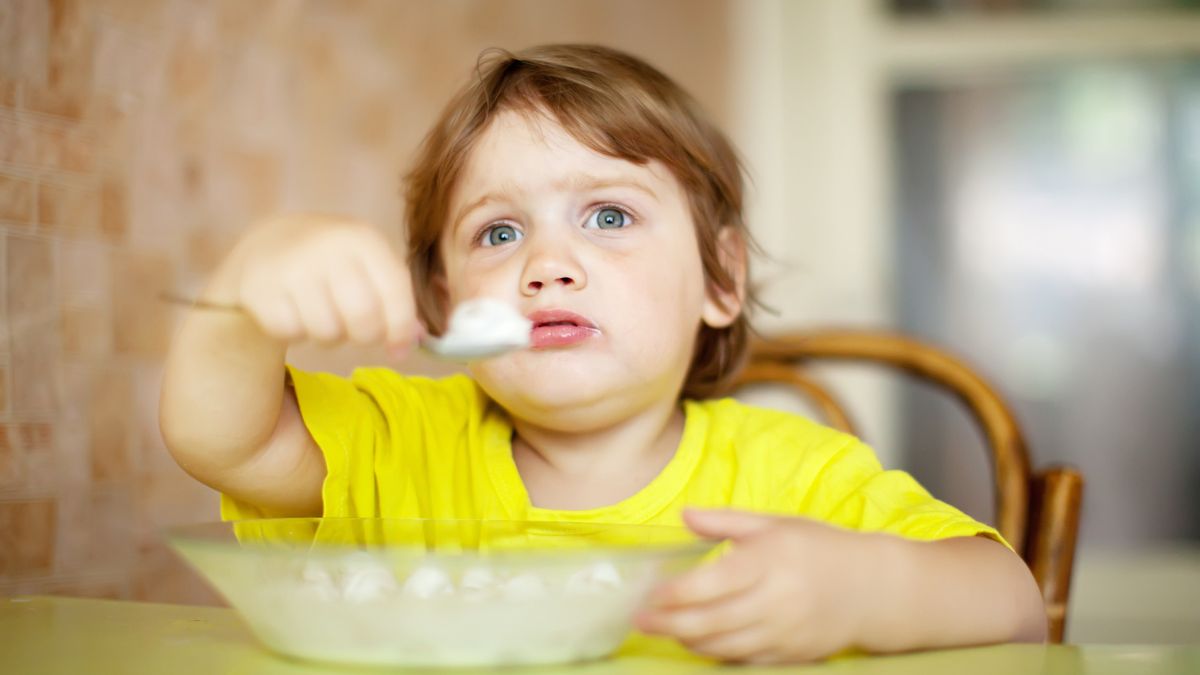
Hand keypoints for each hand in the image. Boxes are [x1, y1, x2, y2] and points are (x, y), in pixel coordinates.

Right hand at [208, 214, 419, 355]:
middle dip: (366, 336)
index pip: (395, 291)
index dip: (402, 327)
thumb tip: (414, 339)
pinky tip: (294, 311)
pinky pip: (291, 333)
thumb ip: (396, 297)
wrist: (269, 244)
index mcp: (362, 238)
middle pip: (363, 319)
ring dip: (329, 336)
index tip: (400, 349)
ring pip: (327, 333)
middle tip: (357, 331)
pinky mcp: (260, 289)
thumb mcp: (368, 265)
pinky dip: (296, 332)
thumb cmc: (333, 262)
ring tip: (323, 314)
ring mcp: (291, 267)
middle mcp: (327, 247)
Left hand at [636, 508, 879, 663]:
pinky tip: (697, 641)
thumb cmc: (818, 548)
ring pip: (723, 645)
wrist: (873, 588)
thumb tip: (684, 515)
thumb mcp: (774, 524)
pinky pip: (744, 660)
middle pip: (710, 621)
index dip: (674, 593)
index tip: (649, 593)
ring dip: (687, 639)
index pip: (711, 583)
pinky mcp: (790, 656)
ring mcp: (783, 632)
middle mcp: (775, 600)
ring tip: (664, 629)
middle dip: (668, 623)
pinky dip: (716, 653)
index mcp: (768, 561)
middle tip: (640, 620)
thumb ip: (725, 521)